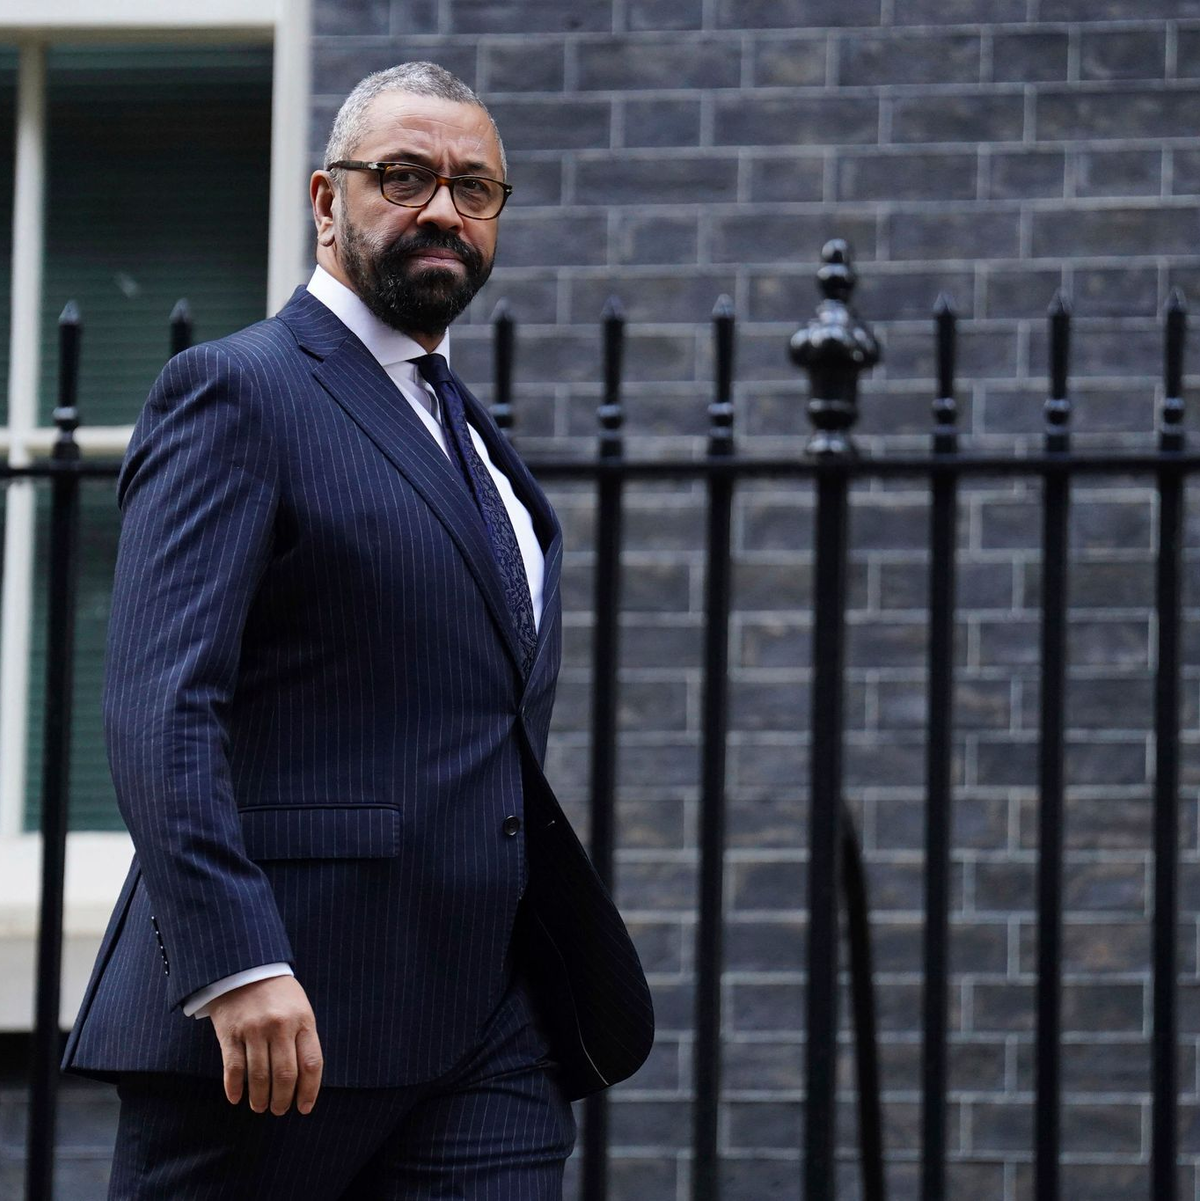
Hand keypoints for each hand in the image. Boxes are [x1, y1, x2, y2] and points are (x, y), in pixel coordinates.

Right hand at [207, 975, 322, 1114]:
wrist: (245, 967)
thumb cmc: (278, 994)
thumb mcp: (300, 1009)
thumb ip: (303, 1039)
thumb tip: (304, 1080)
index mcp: (303, 1020)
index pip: (311, 1064)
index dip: (309, 1091)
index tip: (304, 1108)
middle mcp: (280, 1026)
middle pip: (285, 1075)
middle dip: (282, 1100)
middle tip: (279, 1110)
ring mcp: (254, 1030)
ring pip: (259, 1077)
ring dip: (260, 1098)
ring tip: (260, 1106)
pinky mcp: (231, 1033)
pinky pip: (233, 1069)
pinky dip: (235, 1088)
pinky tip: (237, 1098)